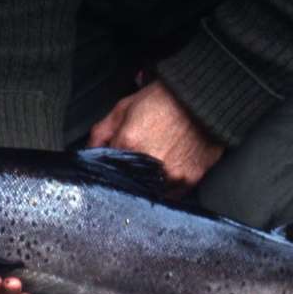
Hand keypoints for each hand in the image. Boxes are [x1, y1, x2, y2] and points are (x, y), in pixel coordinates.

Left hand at [88, 79, 224, 189]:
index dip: (108, 165)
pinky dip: (165, 187)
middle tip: (134, 162)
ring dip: (145, 184)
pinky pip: (170, 194)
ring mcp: (170, 175)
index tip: (113, 163)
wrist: (203, 99)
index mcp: (128, 143)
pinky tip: (168, 170)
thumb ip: (101, 132)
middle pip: (126, 182)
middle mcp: (148, 164)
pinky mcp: (189, 181)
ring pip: (148, 192)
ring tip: (154, 164)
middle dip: (126, 175)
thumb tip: (88, 153)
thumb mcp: (124, 107)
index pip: (105, 168)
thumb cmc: (164, 100)